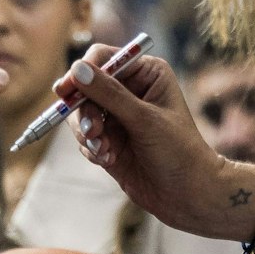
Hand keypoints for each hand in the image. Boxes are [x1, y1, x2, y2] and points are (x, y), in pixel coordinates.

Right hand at [55, 46, 254, 242]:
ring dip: (87, 133)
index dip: (83, 72)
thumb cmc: (178, 151)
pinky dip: (91, 148)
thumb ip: (110, 94)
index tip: (66, 90)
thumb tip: (77, 68)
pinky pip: (85, 138)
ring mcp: (118, 117)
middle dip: (85, 112)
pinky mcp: (109, 141)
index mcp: (146, 73)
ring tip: (104, 151)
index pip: (103, 59)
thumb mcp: (144, 119)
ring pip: (82, 115)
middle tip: (93, 133)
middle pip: (86, 88)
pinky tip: (108, 160)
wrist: (188, 194)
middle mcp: (130, 90)